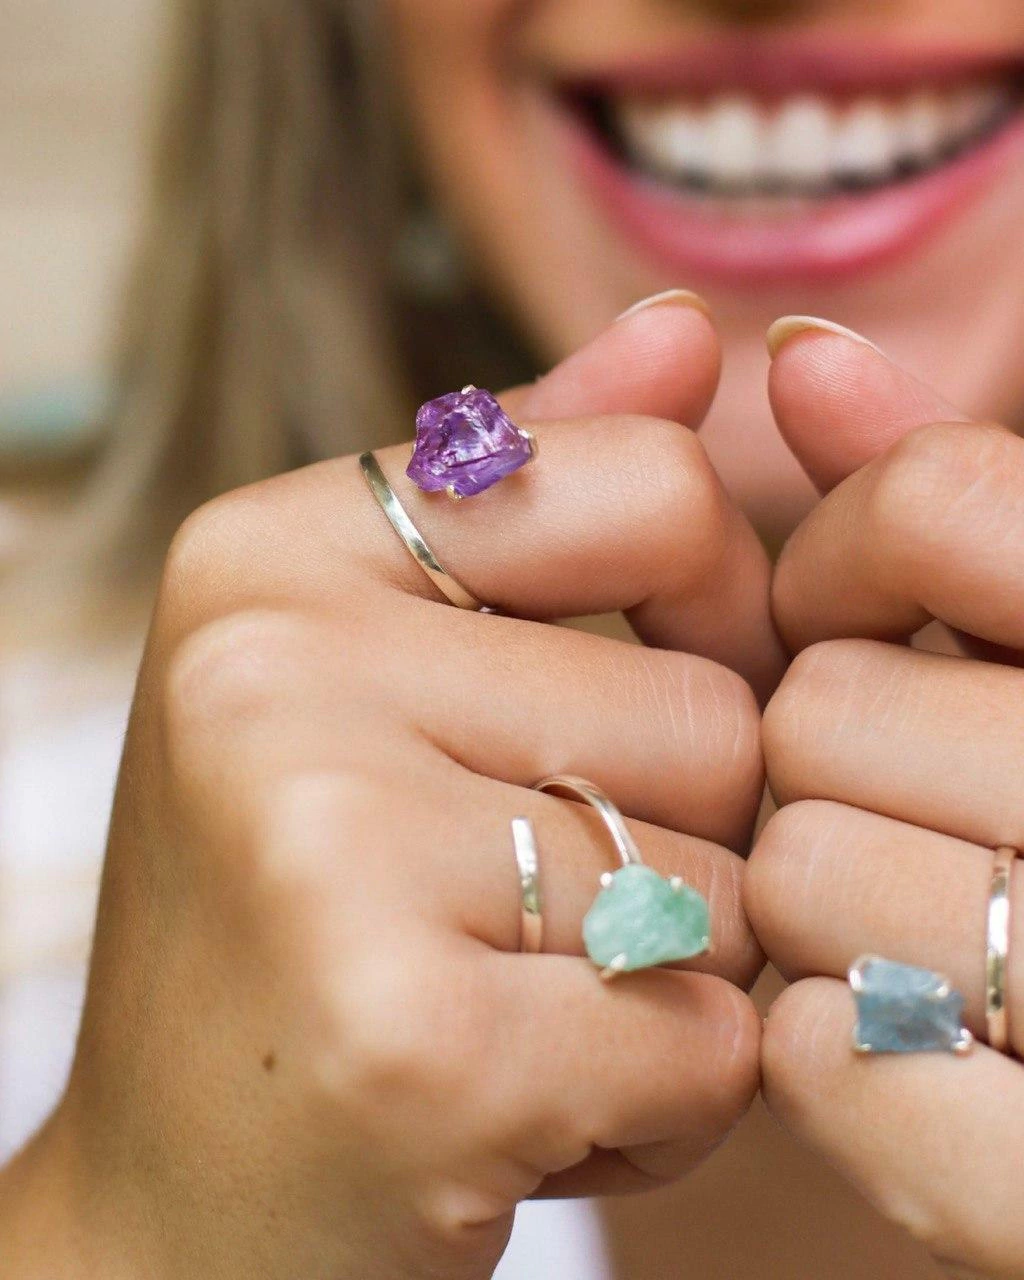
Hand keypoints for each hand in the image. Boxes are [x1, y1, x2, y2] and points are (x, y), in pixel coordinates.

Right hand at [4, 301, 780, 1279]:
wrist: (181, 1198)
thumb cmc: (304, 913)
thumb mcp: (378, 663)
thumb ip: (538, 481)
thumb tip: (681, 330)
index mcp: (272, 554)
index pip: (661, 489)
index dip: (706, 615)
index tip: (624, 707)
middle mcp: (275, 673)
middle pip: (713, 712)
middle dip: (672, 839)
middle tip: (519, 914)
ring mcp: (327, 852)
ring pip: (724, 882)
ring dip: (665, 973)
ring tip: (512, 1007)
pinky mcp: (407, 1044)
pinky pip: (703, 1041)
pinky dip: (659, 1102)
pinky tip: (525, 1113)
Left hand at [748, 323, 1023, 1277]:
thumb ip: (958, 503)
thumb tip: (794, 346)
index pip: (928, 508)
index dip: (842, 552)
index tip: (844, 604)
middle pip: (822, 710)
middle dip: (835, 756)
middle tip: (918, 807)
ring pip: (798, 876)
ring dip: (827, 904)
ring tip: (932, 932)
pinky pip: (826, 1056)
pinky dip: (841, 1052)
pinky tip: (910, 1044)